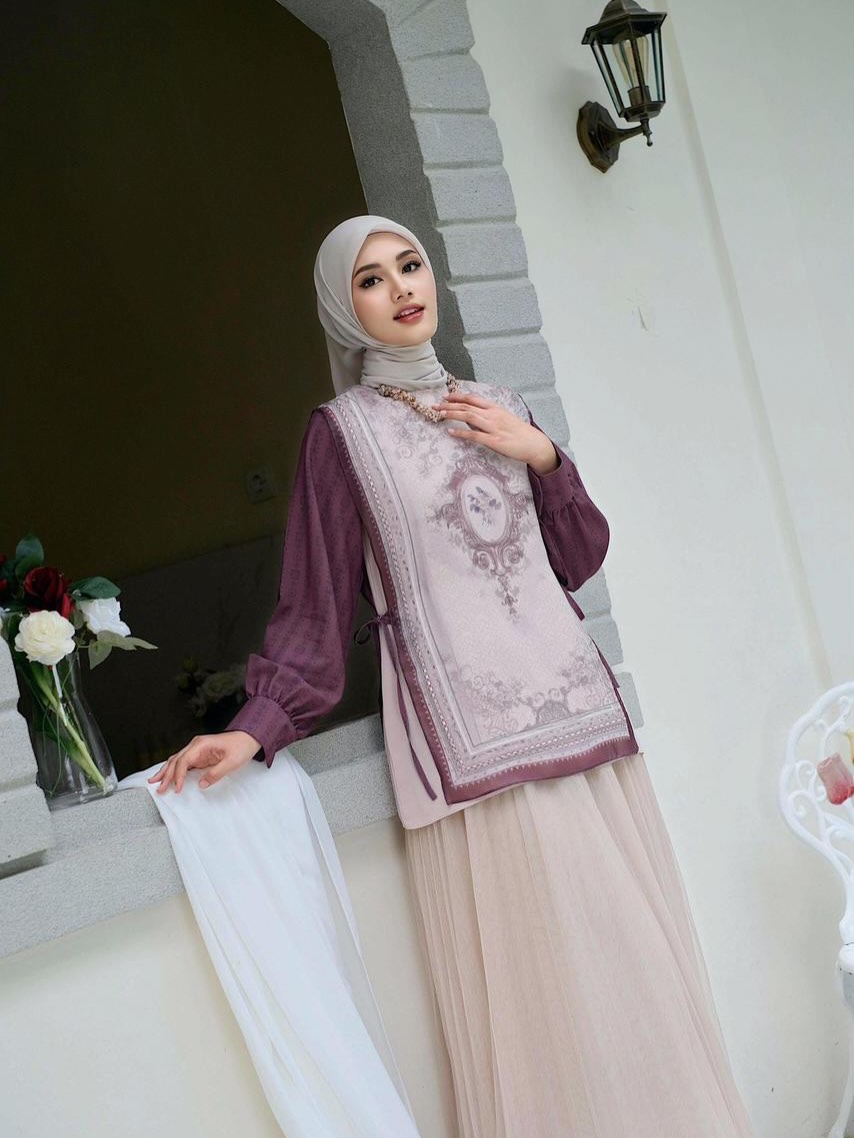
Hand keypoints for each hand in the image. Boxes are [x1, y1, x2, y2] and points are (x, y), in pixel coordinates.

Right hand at [147, 730, 261, 794]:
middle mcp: (196, 745)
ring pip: (176, 761)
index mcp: (201, 744)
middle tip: (158, 788)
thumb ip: (216, 773)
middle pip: (176, 760)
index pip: (183, 761)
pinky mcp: (199, 755)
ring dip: (166, 772)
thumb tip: (201, 784)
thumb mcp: (232, 762)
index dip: (178, 776)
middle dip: (166, 775)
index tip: (177, 788)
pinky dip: (174, 770)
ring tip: (154, 782)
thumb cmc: (241, 747)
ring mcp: (196, 750)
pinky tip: (167, 776)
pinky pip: (183, 763)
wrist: (249, 738)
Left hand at [436, 391, 558, 473]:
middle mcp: (493, 415)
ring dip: (452, 414)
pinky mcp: (494, 440)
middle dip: (449, 405)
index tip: (445, 397)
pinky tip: (451, 432)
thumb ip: (488, 417)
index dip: (457, 397)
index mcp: (495, 408)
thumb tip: (472, 418)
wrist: (535, 444)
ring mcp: (493, 427)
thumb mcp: (504, 420)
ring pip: (468, 417)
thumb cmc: (520, 433)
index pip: (472, 399)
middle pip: (467, 406)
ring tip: (440, 414)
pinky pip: (474, 435)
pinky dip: (461, 433)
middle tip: (435, 405)